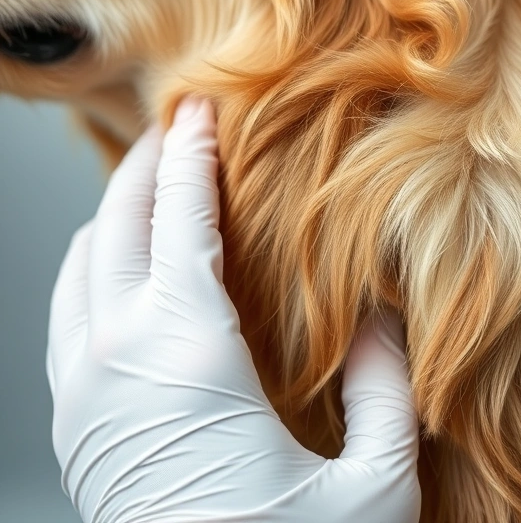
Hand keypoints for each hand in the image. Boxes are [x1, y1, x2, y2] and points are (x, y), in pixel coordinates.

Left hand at [47, 98, 419, 521]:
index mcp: (190, 359)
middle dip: (149, 167)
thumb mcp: (371, 484)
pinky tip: (119, 274)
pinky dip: (92, 271)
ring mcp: (82, 397)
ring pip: (80, 270)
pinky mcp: (75, 431)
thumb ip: (381, 387)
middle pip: (118, 228)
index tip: (205, 110)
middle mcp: (117, 364)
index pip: (184, 223)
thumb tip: (380, 318)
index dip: (196, 158)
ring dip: (116, 217)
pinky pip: (65, 318)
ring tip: (152, 190)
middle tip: (180, 128)